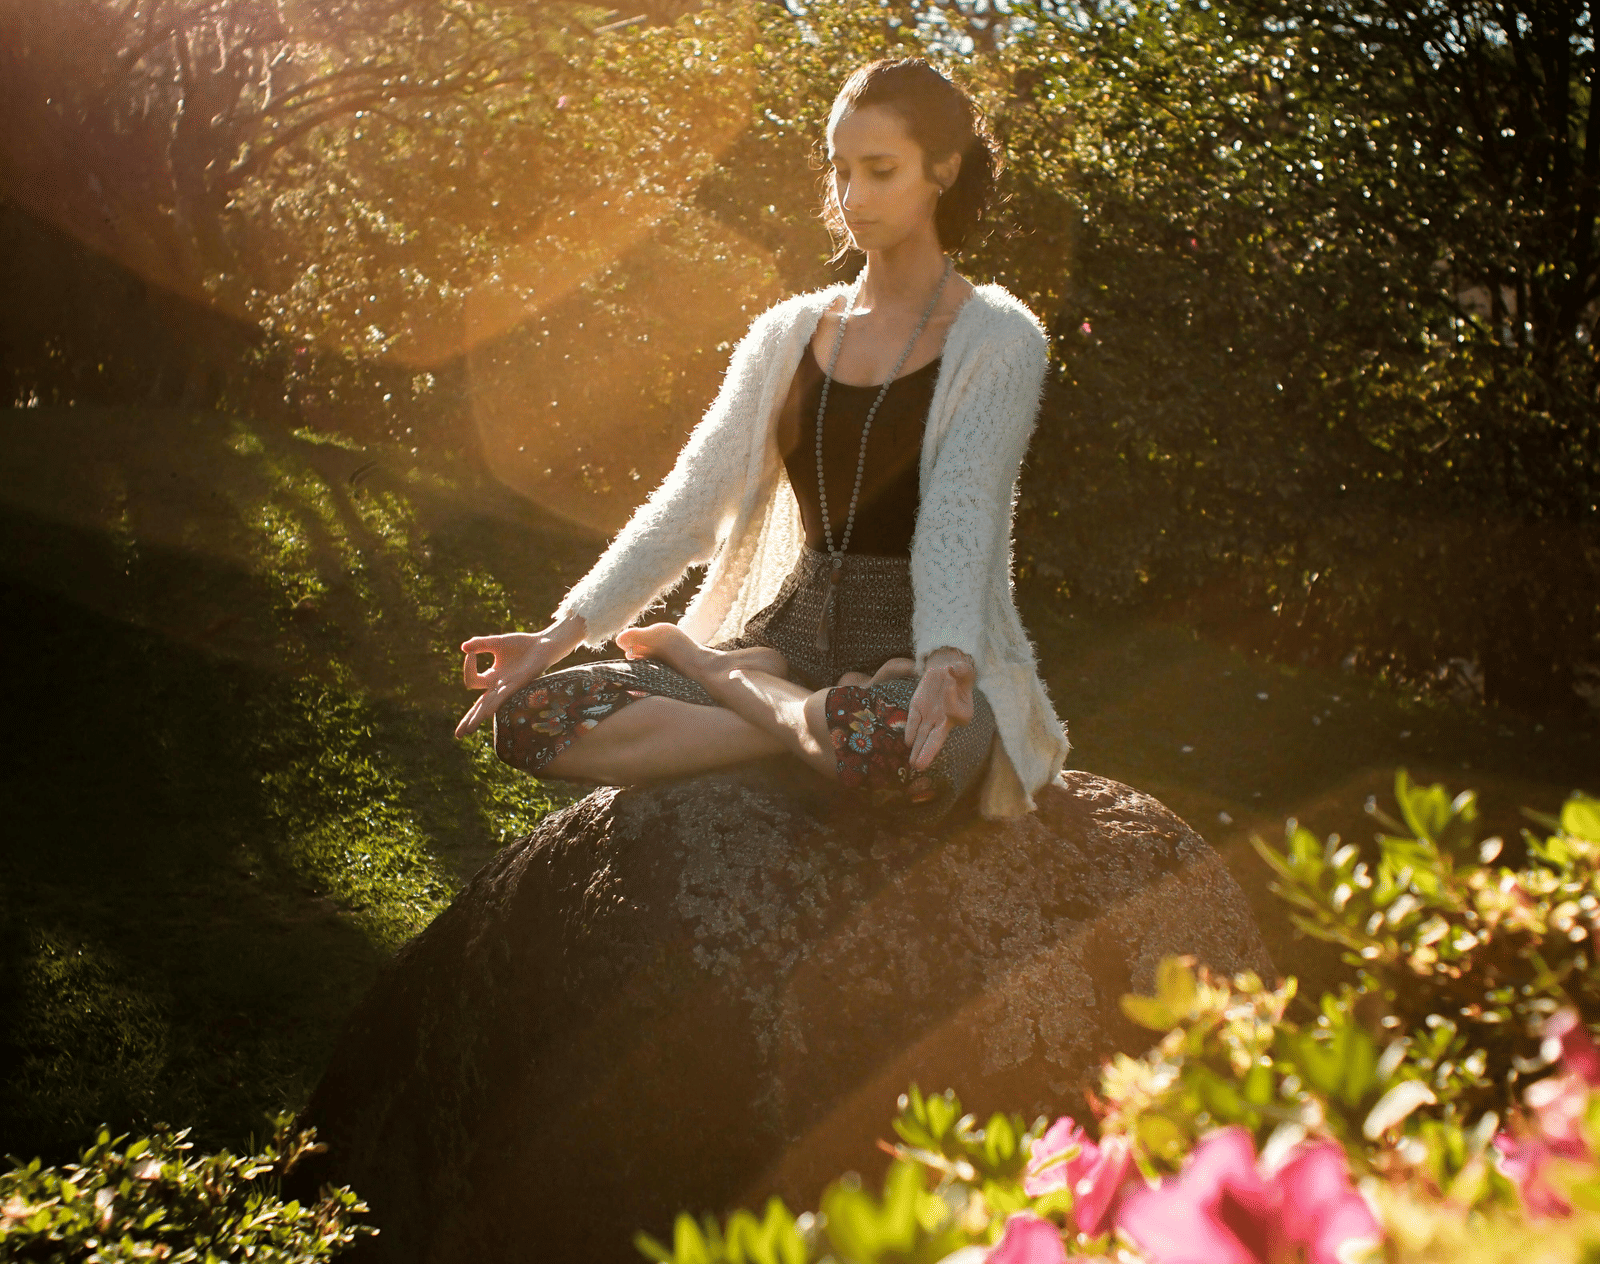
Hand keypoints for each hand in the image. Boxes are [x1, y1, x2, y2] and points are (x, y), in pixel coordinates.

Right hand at [455, 631, 563, 738]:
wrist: (544, 643)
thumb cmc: (522, 645)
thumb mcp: (496, 643)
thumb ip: (480, 644)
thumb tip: (463, 648)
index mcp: (493, 679)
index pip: (472, 681)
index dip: (467, 668)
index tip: (470, 653)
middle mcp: (500, 687)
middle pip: (480, 707)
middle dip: (468, 720)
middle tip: (457, 736)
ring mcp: (510, 687)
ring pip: (490, 705)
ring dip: (479, 717)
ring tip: (469, 730)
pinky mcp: (522, 683)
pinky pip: (506, 695)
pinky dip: (496, 702)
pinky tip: (489, 712)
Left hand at [904, 650, 974, 770]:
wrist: (945, 671)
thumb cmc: (959, 674)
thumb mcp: (964, 669)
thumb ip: (962, 670)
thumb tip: (954, 669)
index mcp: (963, 712)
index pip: (955, 713)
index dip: (951, 700)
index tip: (950, 685)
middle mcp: (945, 720)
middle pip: (937, 739)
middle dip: (928, 752)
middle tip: (920, 766)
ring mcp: (930, 717)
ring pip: (923, 736)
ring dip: (917, 749)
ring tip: (913, 764)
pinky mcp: (918, 709)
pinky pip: (914, 722)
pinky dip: (910, 730)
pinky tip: (908, 742)